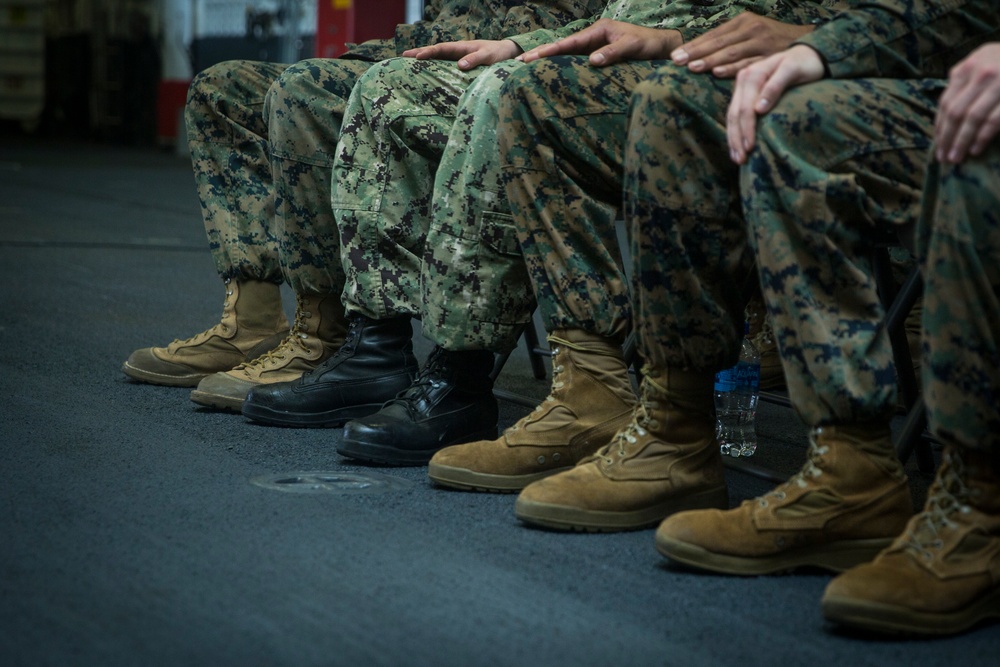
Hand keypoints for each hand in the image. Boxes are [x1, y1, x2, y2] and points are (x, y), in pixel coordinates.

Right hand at [402, 39, 521, 69]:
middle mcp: (456, 51)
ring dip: (424, 59)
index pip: (441, 49)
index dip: (429, 52)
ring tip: (408, 62)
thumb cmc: (498, 54)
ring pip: (437, 57)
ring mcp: (457, 57)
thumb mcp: (488, 56)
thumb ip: (475, 60)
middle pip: (435, 51)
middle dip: (419, 52)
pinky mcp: (460, 64)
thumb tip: (460, 66)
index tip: (417, 57)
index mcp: (461, 47)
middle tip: (403, 56)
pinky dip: (433, 66)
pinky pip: (444, 64)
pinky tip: (425, 71)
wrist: (506, 53)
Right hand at [517, 19, 681, 65]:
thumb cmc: (650, 45)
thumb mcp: (633, 47)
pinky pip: (577, 63)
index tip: (531, 57)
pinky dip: (563, 68)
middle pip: (563, 47)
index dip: (550, 51)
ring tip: (529, 69)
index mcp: (598, 30)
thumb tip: (592, 61)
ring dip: (549, 62)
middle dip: (542, 54)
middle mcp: (594, 38)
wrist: (664, 48)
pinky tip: (552, 75)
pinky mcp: (599, 58)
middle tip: (519, 62)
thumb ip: (613, 52)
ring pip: (568, 55)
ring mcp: (595, 48)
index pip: (569, 43)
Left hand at [671, 12, 815, 77]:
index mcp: (743, 22)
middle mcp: (751, 29)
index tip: (675, 55)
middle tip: (677, 62)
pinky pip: (749, 63)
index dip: (694, 45)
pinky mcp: (771, 56)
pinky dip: (733, 68)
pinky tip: (718, 73)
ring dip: (711, 60)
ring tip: (692, 68)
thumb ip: (729, 42)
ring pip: (731, 52)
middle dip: (696, 53)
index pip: (713, 35)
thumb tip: (699, 54)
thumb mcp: (750, 34)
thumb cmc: (772, 41)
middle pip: (719, 42)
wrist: (807, 42)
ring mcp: (762, 42)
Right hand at [726, 45, 825, 163]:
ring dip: (733, 139)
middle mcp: (743, 80)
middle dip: (736, 139)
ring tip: (737, 159)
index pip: (745, 108)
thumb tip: (758, 110)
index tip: (750, 148)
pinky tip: (737, 147)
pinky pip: (735, 116)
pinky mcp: (745, 95)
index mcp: (752, 75)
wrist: (807, 54)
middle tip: (741, 160)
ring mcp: (742, 88)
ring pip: (732, 117)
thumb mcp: (793, 71)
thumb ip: (775, 88)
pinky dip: (735, 132)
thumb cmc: (804, 63)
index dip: (746, 130)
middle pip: (735, 114)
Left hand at [935, 43, 999, 163]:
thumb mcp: (979, 61)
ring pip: (974, 118)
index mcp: (968, 68)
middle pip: (956, 112)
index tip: (937, 144)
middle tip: (943, 158)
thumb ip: (961, 82)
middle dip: (947, 138)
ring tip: (956, 158)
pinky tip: (975, 149)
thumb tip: (943, 115)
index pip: (946, 102)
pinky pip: (994, 120)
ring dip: (962, 141)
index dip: (940, 126)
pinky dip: (983, 136)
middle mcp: (982, 75)